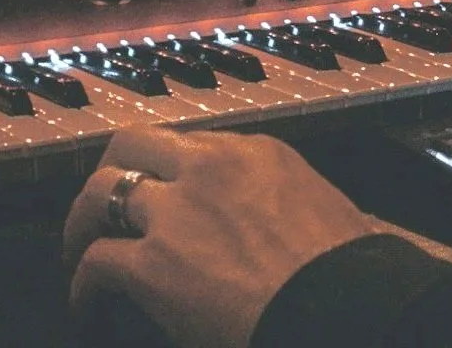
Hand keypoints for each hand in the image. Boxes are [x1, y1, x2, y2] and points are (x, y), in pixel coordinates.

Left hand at [64, 128, 382, 347]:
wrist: (340, 307)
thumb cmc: (354, 273)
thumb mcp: (349, 216)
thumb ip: (329, 213)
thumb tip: (371, 227)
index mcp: (258, 153)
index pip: (193, 144)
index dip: (170, 172)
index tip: (164, 193)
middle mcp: (210, 168)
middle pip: (132, 144)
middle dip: (111, 171)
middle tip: (105, 204)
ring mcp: (176, 214)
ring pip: (100, 193)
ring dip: (83, 222)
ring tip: (79, 248)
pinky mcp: (151, 265)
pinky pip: (96, 263)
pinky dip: (84, 285)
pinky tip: (88, 303)